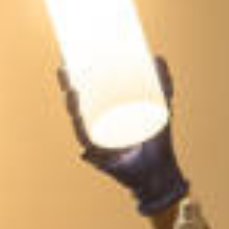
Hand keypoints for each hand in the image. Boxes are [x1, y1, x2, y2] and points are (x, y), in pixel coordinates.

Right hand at [58, 56, 189, 215]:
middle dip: (66, 86)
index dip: (71, 77)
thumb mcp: (163, 105)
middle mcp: (96, 129)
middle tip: (65, 67)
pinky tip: (78, 121)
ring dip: (70, 106)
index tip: (67, 58)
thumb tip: (157, 56)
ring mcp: (96, 144)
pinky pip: (87, 145)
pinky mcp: (101, 159)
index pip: (83, 94)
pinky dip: (82, 133)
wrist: (161, 171)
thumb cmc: (159, 139)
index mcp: (104, 116)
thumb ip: (162, 81)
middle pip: (75, 105)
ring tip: (73, 89)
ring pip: (77, 122)